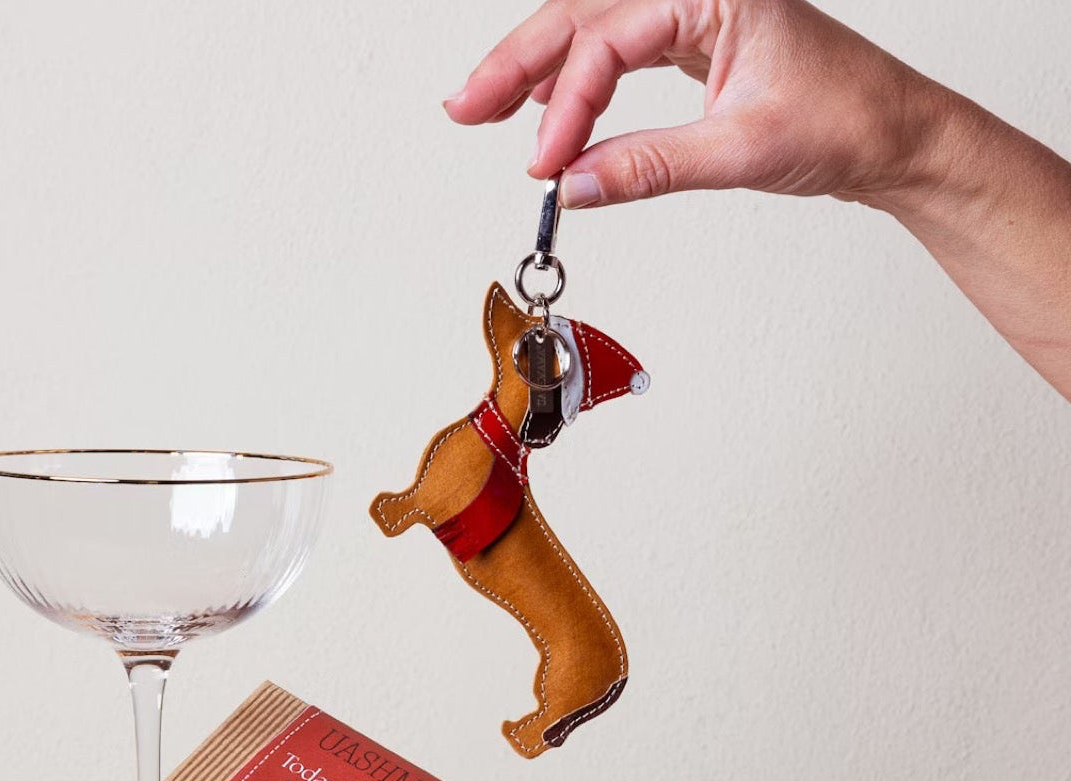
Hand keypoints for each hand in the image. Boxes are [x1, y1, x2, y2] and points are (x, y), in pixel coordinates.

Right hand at [444, 0, 950, 213]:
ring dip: (538, 69)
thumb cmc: (845, 120)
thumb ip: (648, 167)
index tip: (543, 164)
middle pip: (583, 13)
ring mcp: (693, 11)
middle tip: (464, 106)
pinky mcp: (692, 41)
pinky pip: (617, 50)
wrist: (892, 135)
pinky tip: (545, 109)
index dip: (568, 106)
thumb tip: (574, 187)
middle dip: (518, 61)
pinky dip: (578, 82)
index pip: (611, 42)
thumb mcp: (740, 150)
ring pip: (593, 27)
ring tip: (485, 108)